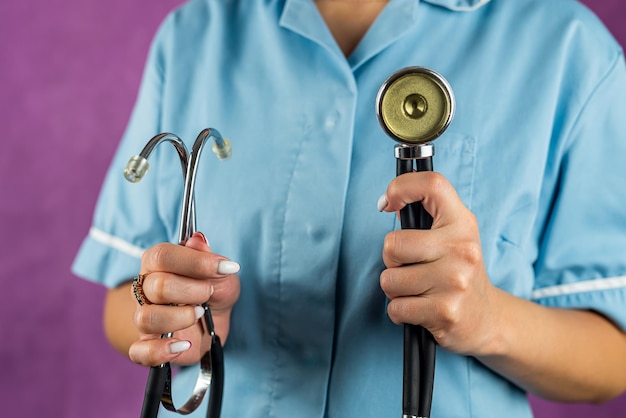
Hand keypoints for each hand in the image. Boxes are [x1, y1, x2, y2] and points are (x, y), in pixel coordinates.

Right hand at [128, 232, 240, 366]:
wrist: (214, 323)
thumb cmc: (214, 291)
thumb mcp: (222, 274)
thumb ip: (209, 258)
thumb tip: (197, 240)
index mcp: (158, 263)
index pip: (162, 256)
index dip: (195, 262)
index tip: (224, 267)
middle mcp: (146, 288)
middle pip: (157, 286)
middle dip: (193, 290)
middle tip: (209, 293)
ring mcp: (145, 317)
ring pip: (146, 318)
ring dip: (179, 317)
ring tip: (198, 313)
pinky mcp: (148, 345)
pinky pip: (139, 352)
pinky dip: (161, 351)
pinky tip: (183, 343)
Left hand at [378, 171, 501, 356]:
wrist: (487, 319)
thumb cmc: (458, 271)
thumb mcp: (453, 235)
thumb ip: (426, 216)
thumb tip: (390, 201)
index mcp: (462, 223)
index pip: (432, 184)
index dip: (401, 187)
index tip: (388, 202)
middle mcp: (461, 249)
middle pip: (392, 245)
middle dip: (391, 260)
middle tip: (411, 266)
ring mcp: (454, 282)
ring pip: (389, 280)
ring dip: (396, 289)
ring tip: (418, 290)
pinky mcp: (444, 312)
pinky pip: (395, 308)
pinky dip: (400, 311)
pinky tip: (420, 308)